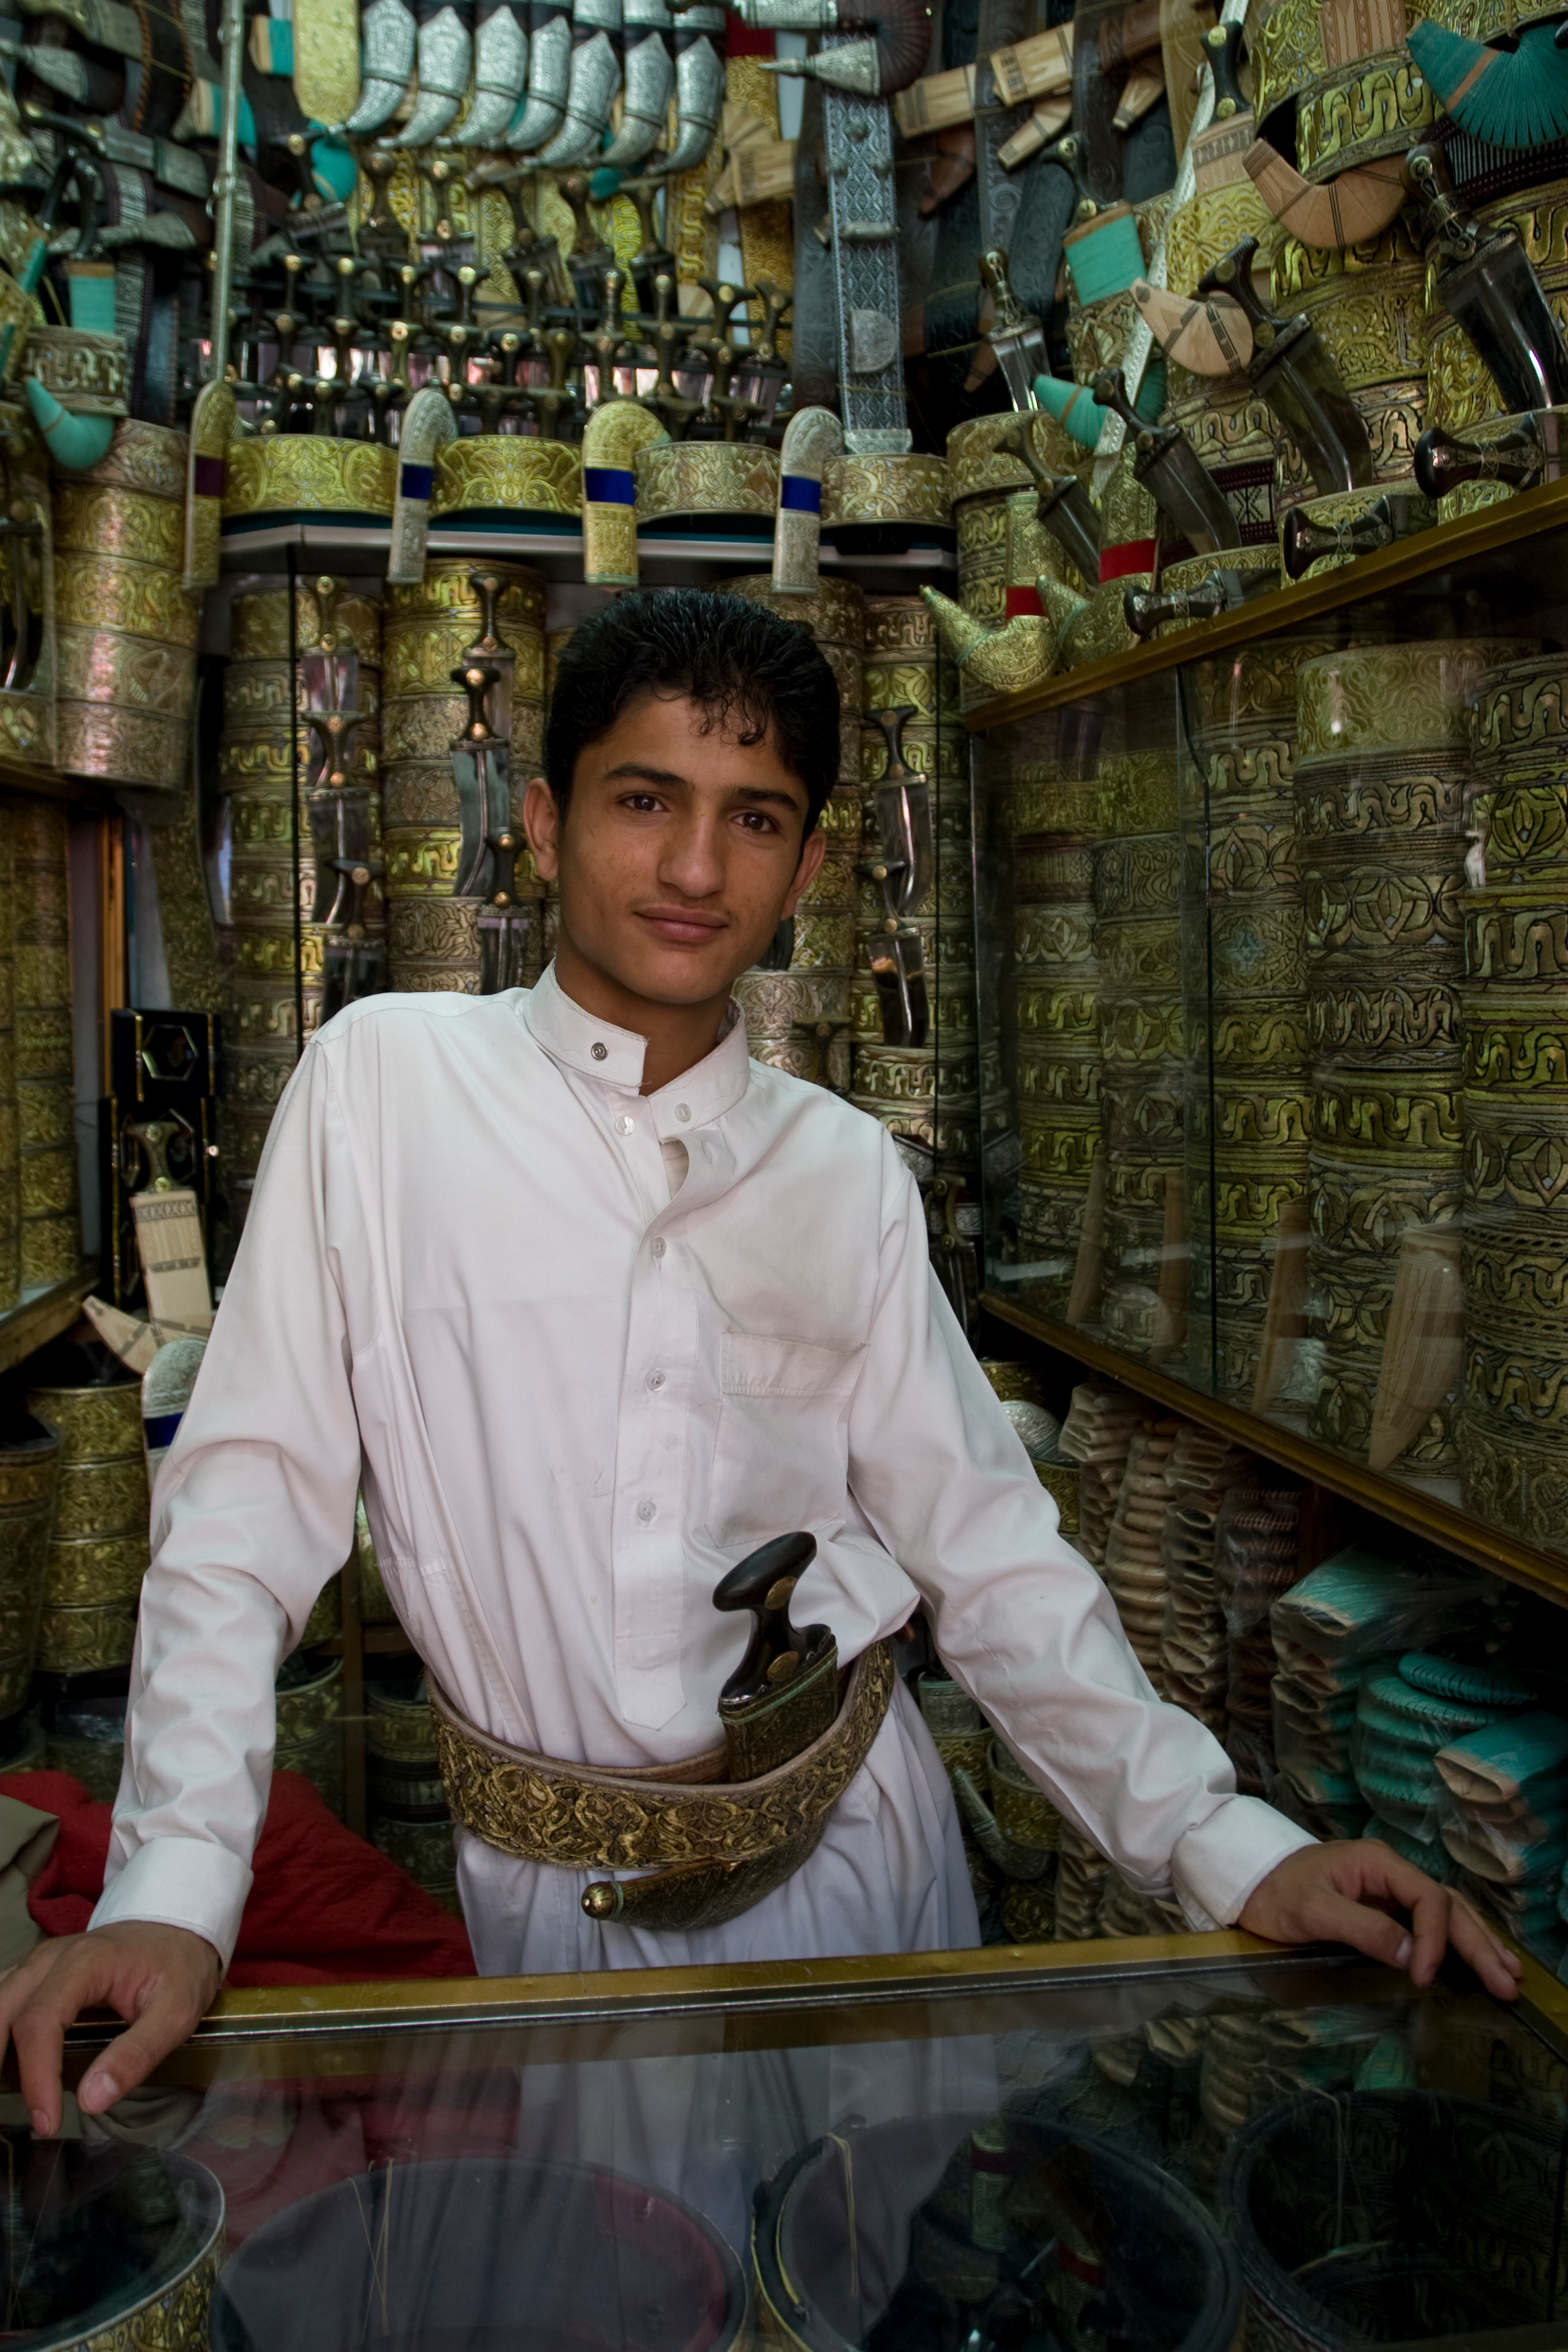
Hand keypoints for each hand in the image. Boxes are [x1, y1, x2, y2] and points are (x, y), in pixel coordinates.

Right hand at [0, 1923, 221, 2136]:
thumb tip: (91, 2099)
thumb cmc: (178, 1969)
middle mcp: (51, 1959)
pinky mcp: (34, 1974)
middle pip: (4, 2012)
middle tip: (9, 2118)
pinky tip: (5, 2065)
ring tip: (4, 2095)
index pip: (41, 2021)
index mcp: (86, 1963)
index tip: (46, 2121)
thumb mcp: (176, 2013)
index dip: (37, 2076)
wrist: (177, 1931)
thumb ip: (136, 2055)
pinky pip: (1, 2001)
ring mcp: (38, 1964)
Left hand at [1239, 1839, 1521, 2001]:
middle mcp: (1391, 1872)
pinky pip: (1430, 1922)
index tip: (1426, 1977)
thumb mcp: (1313, 1911)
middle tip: (1508, 1983)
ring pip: (1446, 1913)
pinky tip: (1476, 1958)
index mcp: (1377, 1863)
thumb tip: (1414, 1956)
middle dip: (1479, 1945)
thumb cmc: (1274, 1892)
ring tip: (1509, 1972)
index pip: (1427, 1899)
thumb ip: (1364, 1929)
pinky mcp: (1383, 1907)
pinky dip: (1456, 1941)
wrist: (1246, 1881)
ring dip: (1477, 1942)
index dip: (1435, 1939)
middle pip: (1447, 1906)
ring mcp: (1389, 1889)